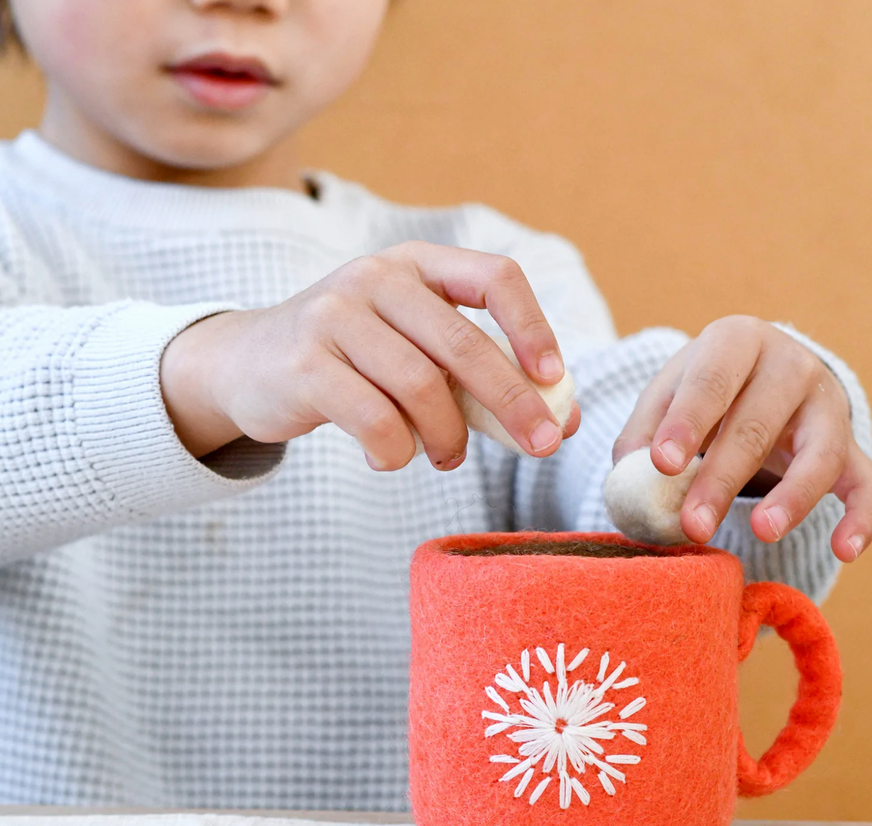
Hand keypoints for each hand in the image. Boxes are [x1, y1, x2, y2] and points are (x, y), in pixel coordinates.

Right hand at [160, 241, 579, 469]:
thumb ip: (482, 379)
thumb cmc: (354, 363)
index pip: (494, 276)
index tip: (553, 378)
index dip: (533, 326)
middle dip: (512, 402)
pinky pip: (375, 420)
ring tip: (446, 458)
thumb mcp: (416, 351)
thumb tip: (564, 422)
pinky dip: (396, 452)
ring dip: (447, 438)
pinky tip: (389, 456)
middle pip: (463, 343)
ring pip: (420, 387)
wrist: (250, 365)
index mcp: (416, 265)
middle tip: (540, 445)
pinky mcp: (306, 363)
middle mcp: (376, 277)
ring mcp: (335, 315)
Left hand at [612, 315, 871, 561]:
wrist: (759, 373)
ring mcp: (827, 405)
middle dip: (721, 479)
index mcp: (736, 341)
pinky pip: (868, 484)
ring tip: (760, 533)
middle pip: (757, 424)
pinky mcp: (851, 446)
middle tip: (692, 525)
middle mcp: (791, 364)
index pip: (711, 381)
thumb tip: (627, 475)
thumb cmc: (703, 389)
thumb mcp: (668, 394)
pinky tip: (842, 551)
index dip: (687, 422)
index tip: (662, 464)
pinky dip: (862, 519)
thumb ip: (643, 431)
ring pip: (819, 454)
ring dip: (792, 499)